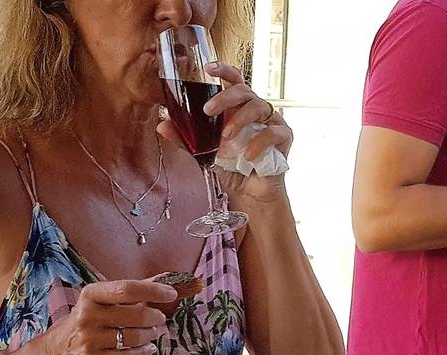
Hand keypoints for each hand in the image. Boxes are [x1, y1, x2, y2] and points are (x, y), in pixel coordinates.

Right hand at [42, 280, 176, 354]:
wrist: (57, 351)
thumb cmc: (86, 321)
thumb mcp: (101, 300)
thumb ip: (132, 290)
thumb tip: (165, 278)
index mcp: (91, 294)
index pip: (127, 289)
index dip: (153, 291)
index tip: (171, 293)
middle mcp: (88, 315)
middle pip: (136, 314)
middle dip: (155, 317)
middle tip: (159, 319)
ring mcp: (89, 339)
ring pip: (135, 336)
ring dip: (150, 335)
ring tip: (149, 333)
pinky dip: (144, 352)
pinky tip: (146, 348)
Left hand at [170, 64, 293, 200]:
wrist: (251, 194)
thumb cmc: (232, 168)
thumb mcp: (204, 153)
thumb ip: (185, 139)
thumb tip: (162, 124)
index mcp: (238, 107)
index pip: (234, 80)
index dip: (223, 71)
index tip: (208, 68)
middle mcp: (255, 109)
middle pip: (244, 90)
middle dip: (225, 97)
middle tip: (207, 111)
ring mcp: (271, 121)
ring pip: (259, 106)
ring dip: (239, 120)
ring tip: (226, 138)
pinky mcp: (284, 137)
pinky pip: (273, 132)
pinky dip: (259, 143)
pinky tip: (247, 156)